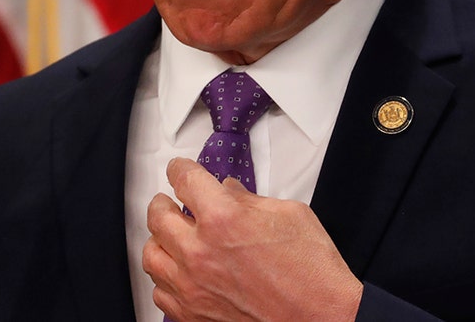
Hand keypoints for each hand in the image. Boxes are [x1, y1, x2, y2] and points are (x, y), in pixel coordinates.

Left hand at [143, 157, 361, 321]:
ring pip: (152, 256)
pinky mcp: (194, 315)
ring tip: (171, 237)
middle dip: (163, 203)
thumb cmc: (312, 273)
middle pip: (158, 216)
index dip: (179, 168)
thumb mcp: (289, 215)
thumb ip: (250, 200)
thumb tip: (229, 191)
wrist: (323, 319)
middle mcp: (200, 253)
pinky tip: (179, 273)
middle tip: (170, 202)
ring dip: (160, 241)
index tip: (178, 169)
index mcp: (223, 219)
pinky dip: (166, 279)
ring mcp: (193, 288)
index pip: (185, 180)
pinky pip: (161, 293)